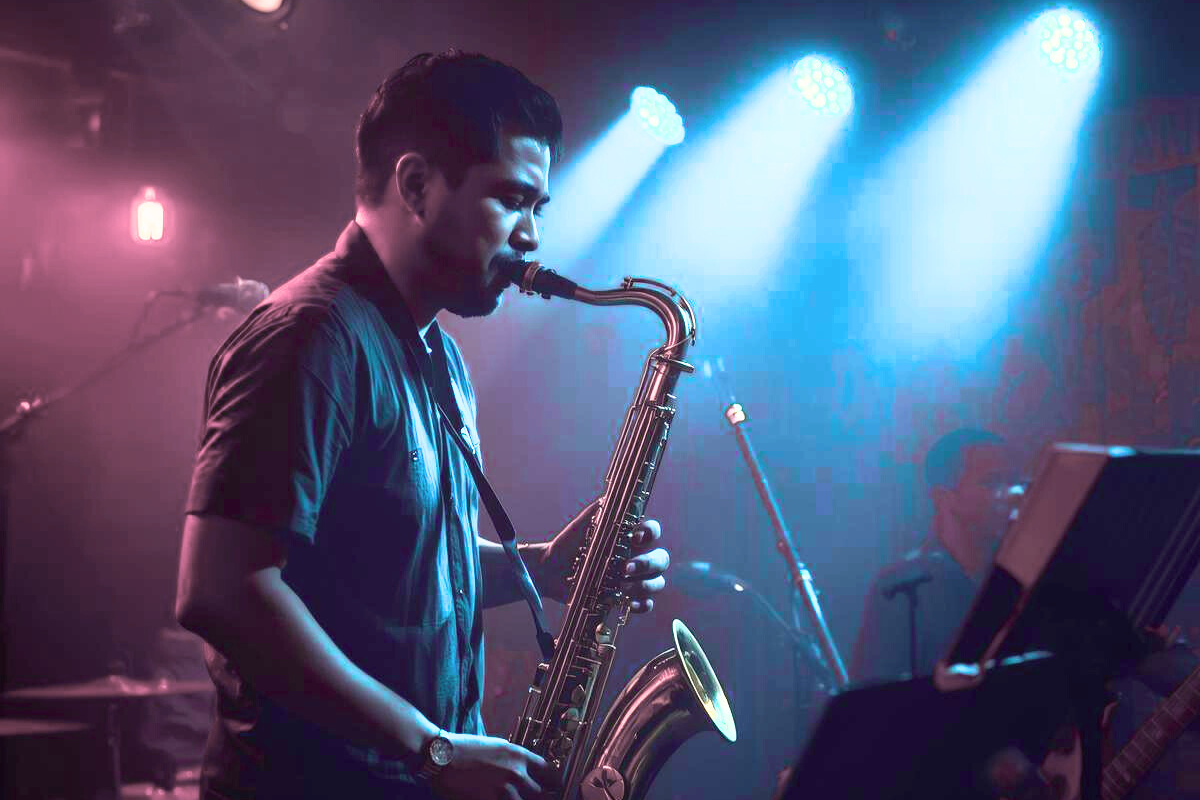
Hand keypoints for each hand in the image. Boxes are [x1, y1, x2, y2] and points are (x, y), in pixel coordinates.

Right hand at [432, 733, 556, 799]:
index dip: (555, 784)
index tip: (555, 789)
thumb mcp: (498, 747)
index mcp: (520, 756)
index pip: (551, 773)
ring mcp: (503, 791)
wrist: (442, 756)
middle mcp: (516, 774)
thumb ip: (516, 760)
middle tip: (541, 798)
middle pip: (543, 795)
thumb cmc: (467, 749)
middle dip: (543, 798)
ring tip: (515, 799)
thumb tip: (529, 772)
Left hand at [539, 499, 670, 612]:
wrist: (552, 569)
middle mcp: (638, 557)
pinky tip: (629, 603)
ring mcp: (634, 579)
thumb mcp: (584, 523)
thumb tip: (612, 497)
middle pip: (661, 559)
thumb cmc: (571, 543)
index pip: (653, 531)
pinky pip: (647, 604)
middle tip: (625, 568)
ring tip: (622, 586)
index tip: (634, 537)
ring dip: (644, 585)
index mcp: (632, 537)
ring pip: (658, 582)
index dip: (651, 533)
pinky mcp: (626, 598)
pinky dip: (642, 605)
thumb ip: (600, 509)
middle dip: (648, 564)